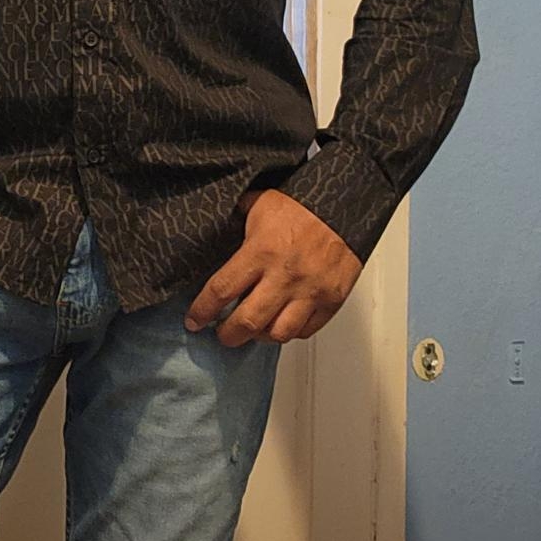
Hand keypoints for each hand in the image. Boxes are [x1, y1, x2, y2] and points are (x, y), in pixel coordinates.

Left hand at [185, 189, 362, 346]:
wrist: (346, 205)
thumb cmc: (303, 206)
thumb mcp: (259, 205)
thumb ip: (235, 221)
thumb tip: (214, 229)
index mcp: (261, 252)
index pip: (222, 290)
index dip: (202, 311)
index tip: (194, 320)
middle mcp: (284, 276)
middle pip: (247, 322)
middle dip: (228, 334)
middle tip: (222, 334)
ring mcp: (310, 291)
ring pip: (278, 334)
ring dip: (260, 336)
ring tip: (253, 330)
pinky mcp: (331, 300)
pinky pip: (306, 331)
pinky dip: (291, 332)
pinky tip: (281, 324)